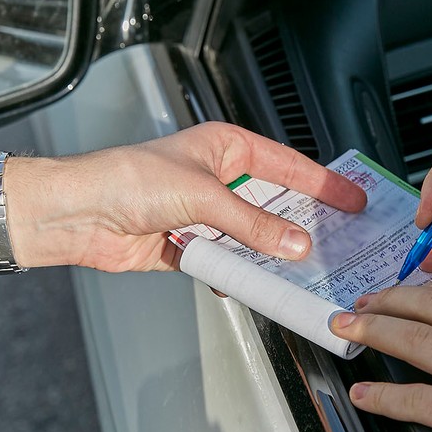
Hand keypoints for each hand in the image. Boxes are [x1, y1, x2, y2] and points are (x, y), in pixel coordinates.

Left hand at [0, 121, 366, 275]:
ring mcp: (203, 216)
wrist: (76, 215)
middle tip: (340, 241)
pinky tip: (255, 283)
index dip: (324, 182)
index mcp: (225, 148)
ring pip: (253, 239)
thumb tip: (294, 242)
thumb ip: (252, 224)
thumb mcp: (201, 196)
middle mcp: (217, 180)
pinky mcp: (189, 247)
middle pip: (274, 205)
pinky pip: (227, 264)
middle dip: (303, 224)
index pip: (288, 166)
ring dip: (270, 254)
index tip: (354, 199)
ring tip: (304, 270)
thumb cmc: (125, 180)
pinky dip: (239, 274)